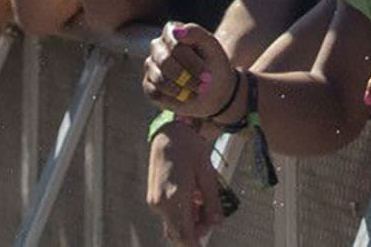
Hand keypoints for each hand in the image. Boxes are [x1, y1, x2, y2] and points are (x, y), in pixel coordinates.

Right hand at [143, 21, 237, 115]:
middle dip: (186, 78)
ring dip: (180, 90)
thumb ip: (197, 33)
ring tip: (195, 92)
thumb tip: (177, 32)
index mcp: (172, 31)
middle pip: (165, 62)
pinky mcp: (148, 84)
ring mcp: (151, 65)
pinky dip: (171, 99)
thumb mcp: (212, 47)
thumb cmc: (213, 64)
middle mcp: (158, 45)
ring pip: (159, 79)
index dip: (192, 62)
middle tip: (202, 87)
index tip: (207, 75)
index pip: (176, 45)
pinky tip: (184, 97)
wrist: (213, 88)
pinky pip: (154, 94)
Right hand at [148, 119, 227, 246]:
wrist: (168, 134)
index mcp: (175, 198)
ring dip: (190, 222)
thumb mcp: (207, 173)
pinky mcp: (153, 198)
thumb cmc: (190, 149)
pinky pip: (169, 215)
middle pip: (180, 233)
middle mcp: (160, 203)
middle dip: (197, 230)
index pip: (184, 234)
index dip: (195, 243)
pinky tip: (193, 197)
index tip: (204, 245)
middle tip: (212, 216)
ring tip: (203, 201)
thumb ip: (212, 201)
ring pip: (174, 225)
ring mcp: (154, 201)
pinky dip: (182, 213)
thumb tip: (217, 223)